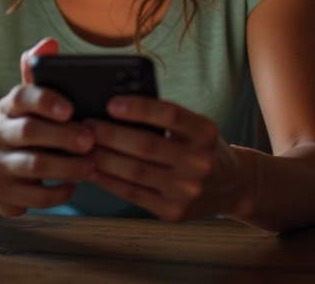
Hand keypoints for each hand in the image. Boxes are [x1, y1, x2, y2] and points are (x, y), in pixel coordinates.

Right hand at [0, 37, 95, 217]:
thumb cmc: (26, 131)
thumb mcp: (31, 103)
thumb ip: (40, 74)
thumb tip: (49, 42)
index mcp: (8, 107)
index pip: (20, 97)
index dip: (45, 101)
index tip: (71, 109)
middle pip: (28, 132)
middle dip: (62, 136)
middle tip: (90, 139)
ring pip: (33, 166)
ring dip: (66, 166)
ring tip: (91, 164)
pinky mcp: (1, 194)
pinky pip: (33, 197)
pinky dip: (57, 193)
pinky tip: (73, 186)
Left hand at [85, 97, 244, 222]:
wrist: (231, 186)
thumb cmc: (202, 146)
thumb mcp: (195, 127)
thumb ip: (164, 118)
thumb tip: (114, 110)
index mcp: (205, 132)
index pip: (170, 114)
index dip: (139, 109)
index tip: (111, 103)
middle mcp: (200, 162)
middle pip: (146, 145)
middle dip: (110, 134)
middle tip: (85, 124)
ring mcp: (187, 191)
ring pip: (135, 172)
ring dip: (103, 158)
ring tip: (84, 146)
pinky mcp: (174, 212)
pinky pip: (134, 194)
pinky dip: (109, 181)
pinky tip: (94, 169)